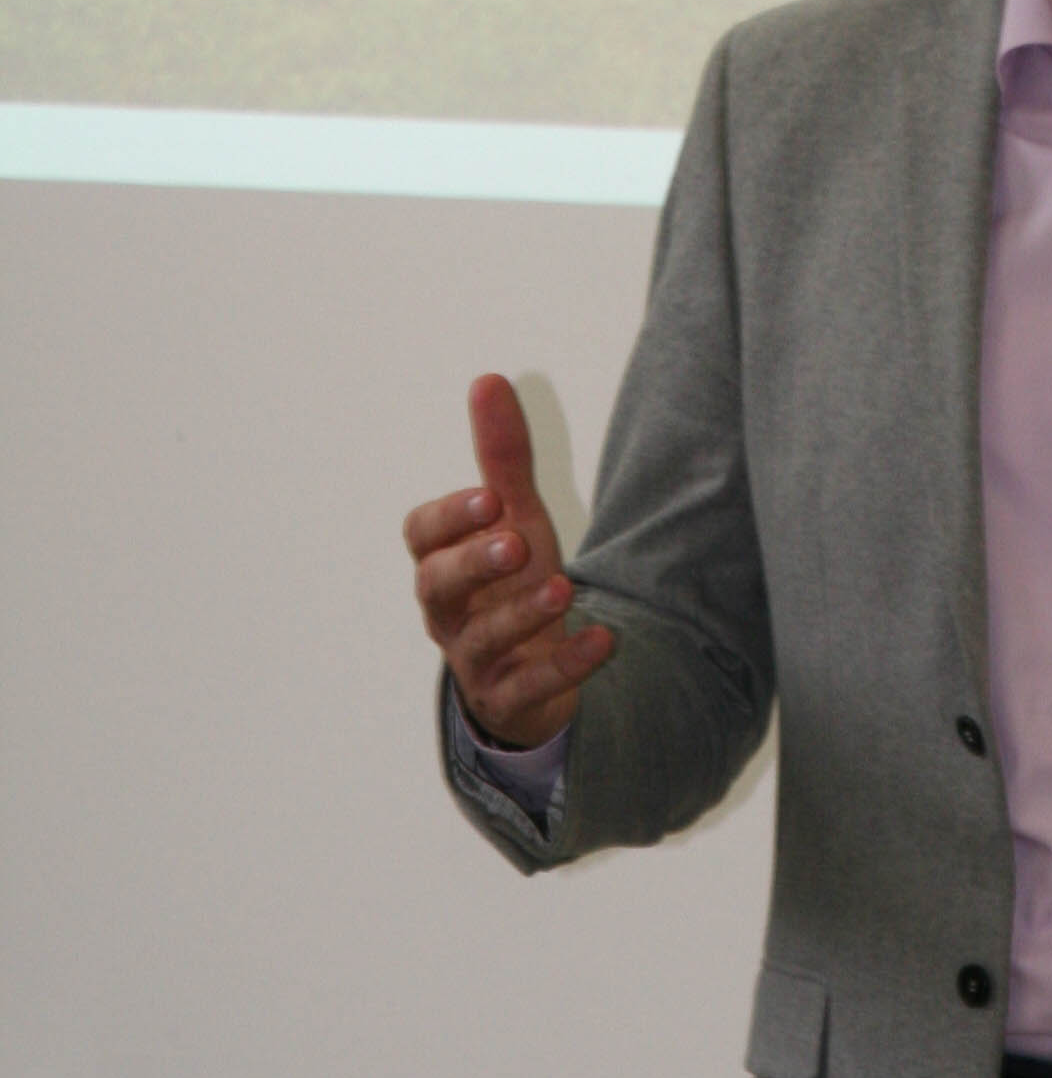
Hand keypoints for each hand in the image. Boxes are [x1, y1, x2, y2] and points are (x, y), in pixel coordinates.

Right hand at [403, 374, 615, 750]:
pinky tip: (603, 638)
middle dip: (474, 563)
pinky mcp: (509, 698)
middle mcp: (448, 612)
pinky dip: (566, 665)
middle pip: (438, 587)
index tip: (490, 497)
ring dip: (522, 613)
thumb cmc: (510, 581)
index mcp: (440, 563)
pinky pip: (530, 687)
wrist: (528, 669)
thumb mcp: (512, 517)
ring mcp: (475, 660)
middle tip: (517, 541)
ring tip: (562, 587)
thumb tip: (488, 379)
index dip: (449, 518)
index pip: (421, 537)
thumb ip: (501, 457)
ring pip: (482, 640)